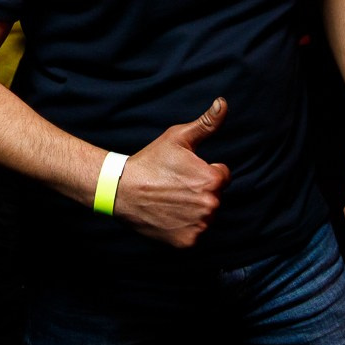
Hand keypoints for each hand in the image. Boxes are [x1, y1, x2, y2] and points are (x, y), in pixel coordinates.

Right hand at [114, 97, 230, 247]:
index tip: (184, 172)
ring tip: (171, 201)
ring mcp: (199, 225)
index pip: (222, 176)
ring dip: (194, 210)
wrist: (121, 189)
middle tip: (175, 187)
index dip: (204, 172)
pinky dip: (184, 228)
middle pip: (214, 197)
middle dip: (200, 191)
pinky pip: (194, 234)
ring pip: (205, 216)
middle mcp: (210, 204)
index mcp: (212, 179)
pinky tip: (168, 216)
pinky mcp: (187, 242)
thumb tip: (223, 103)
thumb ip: (206, 123)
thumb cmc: (150, 161)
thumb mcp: (178, 137)